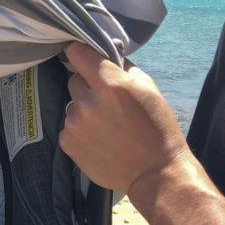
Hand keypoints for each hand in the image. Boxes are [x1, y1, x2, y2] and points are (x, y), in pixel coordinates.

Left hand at [60, 41, 188, 194]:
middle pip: (74, 80)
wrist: (155, 171)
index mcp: (110, 83)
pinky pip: (68, 127)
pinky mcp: (68, 143)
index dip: (80, 53)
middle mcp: (88, 101)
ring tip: (106, 126)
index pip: (77, 53)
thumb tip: (106, 55)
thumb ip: (123, 68)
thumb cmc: (157, 128)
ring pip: (72, 105)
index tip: (83, 57)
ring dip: (84, 111)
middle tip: (107, 102)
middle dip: (88, 87)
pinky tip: (99, 139)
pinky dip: (79, 131)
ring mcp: (75, 123)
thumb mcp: (149, 88)